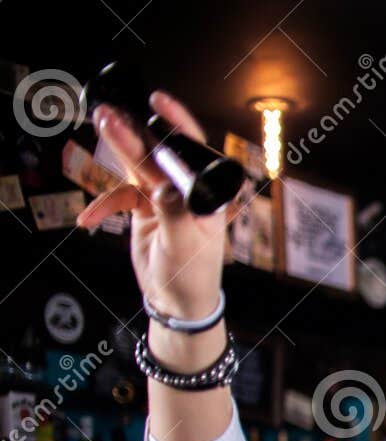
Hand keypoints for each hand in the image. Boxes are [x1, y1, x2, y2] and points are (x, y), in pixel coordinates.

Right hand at [77, 90, 234, 318]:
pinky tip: (87, 219)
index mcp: (206, 195)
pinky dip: (103, 206)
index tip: (157, 101)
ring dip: (117, 152)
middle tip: (109, 113)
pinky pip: (120, 197)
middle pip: (158, 154)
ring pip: (137, 168)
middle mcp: (186, 191)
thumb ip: (173, 212)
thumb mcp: (184, 244)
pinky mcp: (145, 209)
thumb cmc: (192, 275)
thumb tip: (160, 187)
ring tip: (99, 127)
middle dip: (134, 131)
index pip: (193, 152)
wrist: (177, 302)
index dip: (177, 123)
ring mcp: (164, 198)